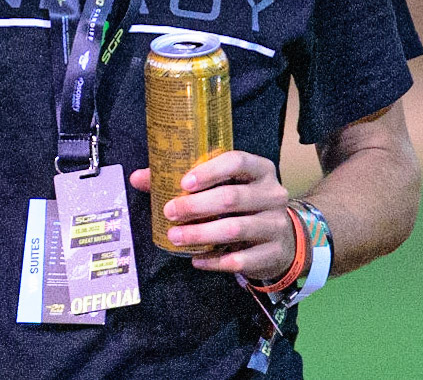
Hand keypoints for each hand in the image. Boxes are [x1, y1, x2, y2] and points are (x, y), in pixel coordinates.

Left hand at [130, 151, 295, 282]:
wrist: (284, 239)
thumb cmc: (244, 205)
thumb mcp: (225, 186)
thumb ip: (185, 180)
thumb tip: (138, 178)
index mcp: (260, 169)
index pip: (237, 161)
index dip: (210, 171)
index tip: (183, 183)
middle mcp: (273, 194)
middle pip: (232, 197)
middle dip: (196, 206)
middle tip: (169, 212)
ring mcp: (276, 224)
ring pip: (235, 229)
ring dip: (200, 234)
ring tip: (175, 237)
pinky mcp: (273, 253)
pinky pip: (240, 259)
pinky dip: (214, 261)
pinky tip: (196, 260)